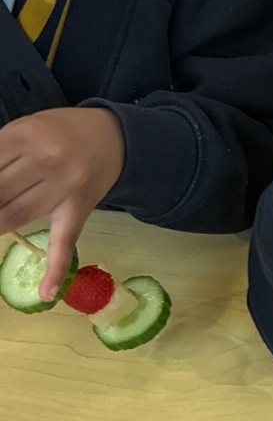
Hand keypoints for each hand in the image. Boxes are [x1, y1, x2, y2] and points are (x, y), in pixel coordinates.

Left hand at [0, 106, 125, 300]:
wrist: (114, 137)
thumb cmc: (61, 133)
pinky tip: (45, 292)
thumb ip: (0, 152)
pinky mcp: (79, 209)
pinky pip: (65, 241)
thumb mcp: (26, 128)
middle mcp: (46, 159)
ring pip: (16, 214)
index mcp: (26, 134)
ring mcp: (65, 186)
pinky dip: (55, 270)